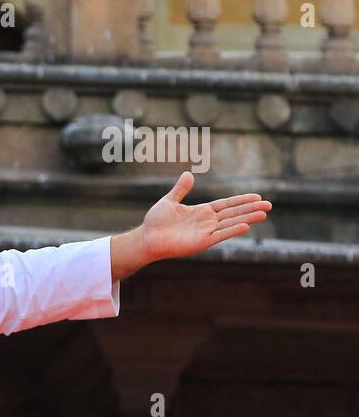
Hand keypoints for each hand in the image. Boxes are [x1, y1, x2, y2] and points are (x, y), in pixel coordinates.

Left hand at [112, 171, 272, 279]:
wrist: (146, 238)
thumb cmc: (155, 222)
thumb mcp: (169, 201)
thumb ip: (180, 189)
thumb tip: (188, 174)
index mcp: (201, 212)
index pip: (226, 204)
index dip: (241, 200)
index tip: (257, 196)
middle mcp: (207, 222)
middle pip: (233, 213)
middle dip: (251, 209)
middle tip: (269, 205)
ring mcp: (205, 232)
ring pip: (231, 223)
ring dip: (247, 218)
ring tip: (264, 214)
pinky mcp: (201, 242)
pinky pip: (220, 235)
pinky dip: (232, 231)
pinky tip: (246, 226)